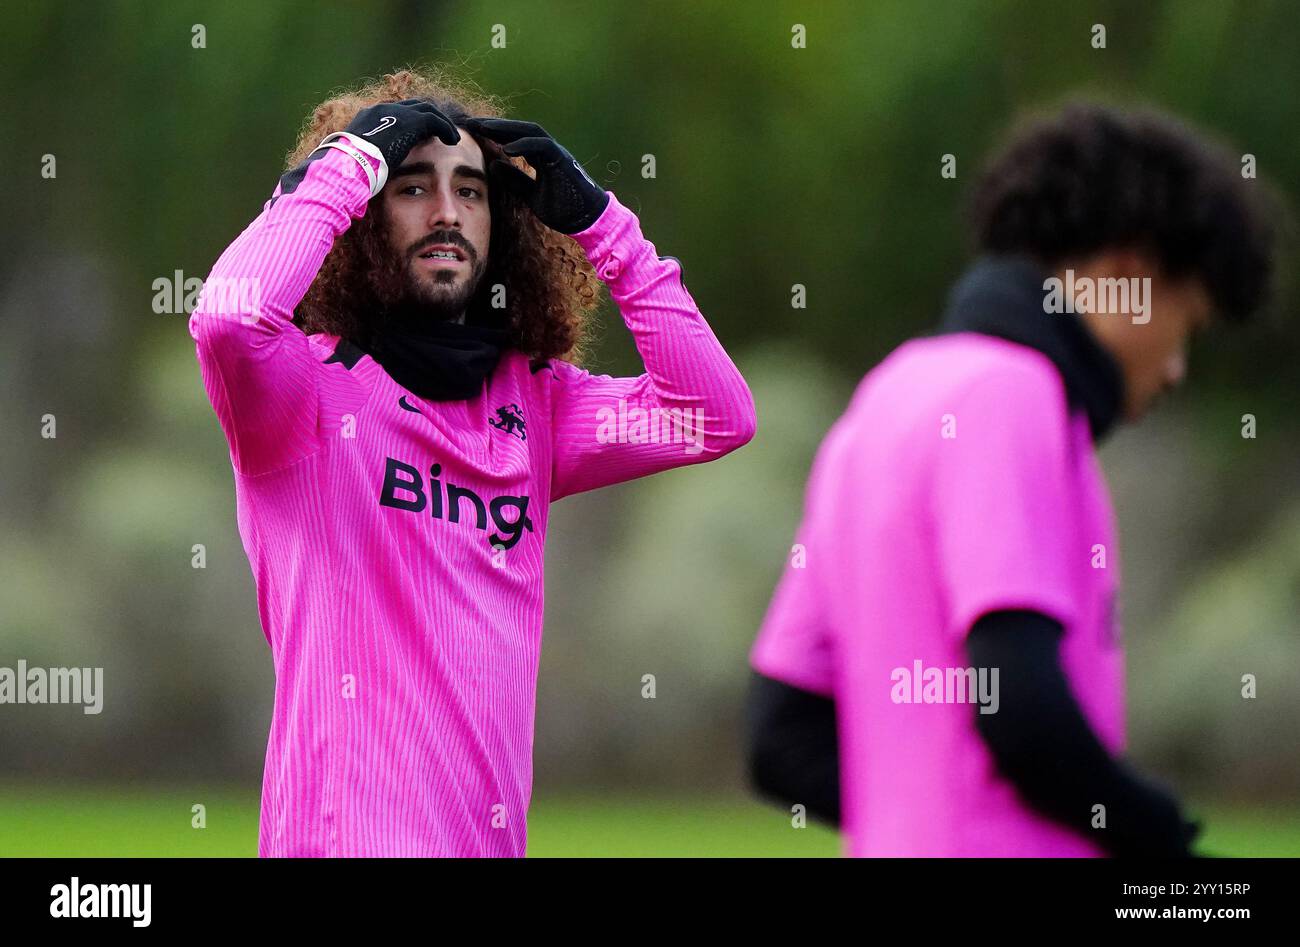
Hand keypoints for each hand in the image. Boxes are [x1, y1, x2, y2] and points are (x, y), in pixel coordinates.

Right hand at [287, 99, 460, 198]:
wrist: (349, 166)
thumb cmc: (349, 171)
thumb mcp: (358, 161)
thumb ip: (367, 157)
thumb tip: (367, 173)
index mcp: (368, 117)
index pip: (396, 112)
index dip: (412, 121)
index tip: (422, 133)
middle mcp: (382, 109)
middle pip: (413, 106)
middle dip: (429, 117)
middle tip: (441, 130)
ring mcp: (396, 113)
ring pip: (427, 110)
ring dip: (441, 122)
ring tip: (451, 137)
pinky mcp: (409, 122)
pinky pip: (434, 120)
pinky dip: (446, 128)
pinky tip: (453, 140)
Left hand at [464, 118, 608, 233]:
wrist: (586, 220)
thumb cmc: (563, 209)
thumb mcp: (531, 194)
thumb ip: (514, 180)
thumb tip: (492, 166)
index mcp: (541, 157)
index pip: (514, 139)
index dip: (493, 134)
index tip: (472, 132)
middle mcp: (549, 151)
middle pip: (519, 130)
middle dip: (495, 125)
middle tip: (471, 123)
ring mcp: (557, 153)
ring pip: (530, 131)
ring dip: (506, 128)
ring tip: (484, 128)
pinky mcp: (563, 160)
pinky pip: (542, 145)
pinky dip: (524, 144)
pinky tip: (506, 148)